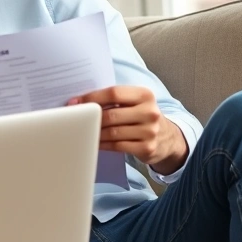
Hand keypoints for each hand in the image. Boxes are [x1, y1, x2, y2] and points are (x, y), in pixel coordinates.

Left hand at [69, 86, 187, 173]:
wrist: (166, 138)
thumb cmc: (140, 116)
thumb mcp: (134, 102)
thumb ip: (113, 99)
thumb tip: (80, 101)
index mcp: (145, 95)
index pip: (114, 93)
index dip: (92, 98)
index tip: (75, 102)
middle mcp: (150, 112)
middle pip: (111, 115)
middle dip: (90, 118)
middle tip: (76, 120)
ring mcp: (150, 131)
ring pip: (112, 132)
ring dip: (95, 133)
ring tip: (83, 131)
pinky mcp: (147, 147)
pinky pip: (117, 146)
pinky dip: (102, 144)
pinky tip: (95, 142)